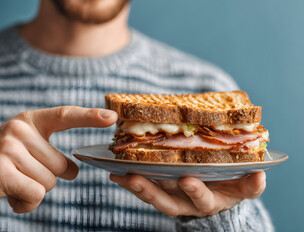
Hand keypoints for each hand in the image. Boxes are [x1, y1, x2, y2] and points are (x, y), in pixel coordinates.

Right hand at [0, 106, 116, 212]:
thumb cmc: (5, 160)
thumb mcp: (27, 147)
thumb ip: (51, 152)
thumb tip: (74, 170)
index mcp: (31, 120)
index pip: (65, 115)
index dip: (90, 116)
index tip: (112, 116)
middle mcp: (21, 130)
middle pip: (61, 165)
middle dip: (50, 177)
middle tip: (25, 173)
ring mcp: (10, 149)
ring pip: (50, 182)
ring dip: (36, 190)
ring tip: (16, 182)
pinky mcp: (2, 170)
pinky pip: (36, 194)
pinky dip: (27, 202)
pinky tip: (12, 195)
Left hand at [110, 172, 265, 216]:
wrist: (215, 194)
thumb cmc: (228, 187)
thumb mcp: (242, 188)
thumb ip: (251, 184)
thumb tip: (260, 174)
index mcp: (206, 200)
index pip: (201, 199)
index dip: (195, 192)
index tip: (188, 180)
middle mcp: (184, 202)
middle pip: (166, 201)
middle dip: (151, 192)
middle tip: (136, 179)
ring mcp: (170, 197)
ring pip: (151, 195)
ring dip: (135, 186)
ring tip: (120, 175)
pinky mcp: (159, 190)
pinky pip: (142, 188)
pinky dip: (128, 182)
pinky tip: (114, 172)